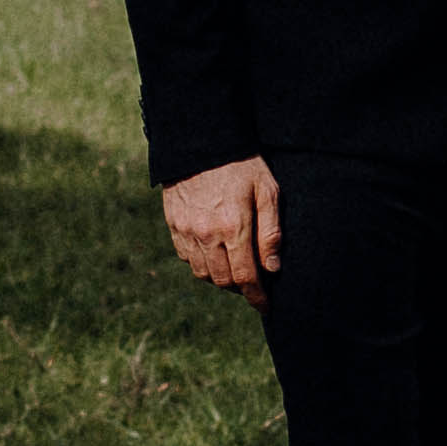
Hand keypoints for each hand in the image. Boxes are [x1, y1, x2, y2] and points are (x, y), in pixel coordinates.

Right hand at [161, 154, 281, 297]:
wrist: (202, 139)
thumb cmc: (242, 164)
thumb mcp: (267, 191)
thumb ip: (271, 232)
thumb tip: (273, 268)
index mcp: (234, 227)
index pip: (246, 277)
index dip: (257, 296)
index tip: (265, 305)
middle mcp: (207, 234)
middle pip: (224, 280)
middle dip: (240, 287)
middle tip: (253, 282)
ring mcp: (187, 230)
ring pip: (203, 273)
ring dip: (220, 277)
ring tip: (234, 267)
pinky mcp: (173, 224)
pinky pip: (186, 257)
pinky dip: (201, 262)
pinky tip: (213, 252)